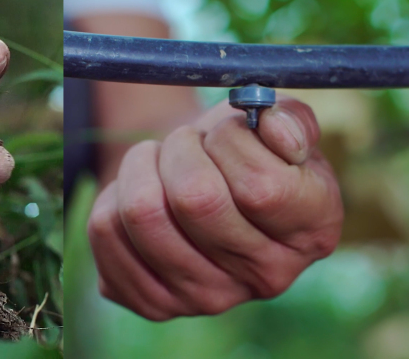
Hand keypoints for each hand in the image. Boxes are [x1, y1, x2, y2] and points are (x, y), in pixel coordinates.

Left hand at [87, 98, 343, 319]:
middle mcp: (267, 277)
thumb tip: (272, 126)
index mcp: (312, 231)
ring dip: (141, 167)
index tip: (223, 133)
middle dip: (179, 149)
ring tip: (158, 165)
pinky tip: (140, 197)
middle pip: (195, 199)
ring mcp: (208, 298)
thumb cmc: (237, 150)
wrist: (195, 182)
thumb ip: (288, 116)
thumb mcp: (273, 124)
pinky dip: (113, 195)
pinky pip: (105, 231)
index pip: (261, 188)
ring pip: (142, 212)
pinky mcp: (153, 303)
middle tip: (183, 144)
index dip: (230, 143)